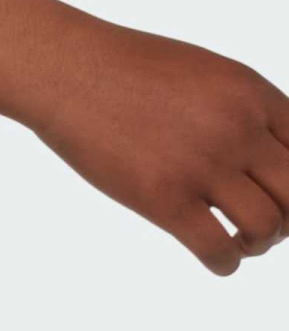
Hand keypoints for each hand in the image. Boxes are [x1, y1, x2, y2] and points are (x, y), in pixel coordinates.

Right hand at [30, 22, 288, 273]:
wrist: (63, 68)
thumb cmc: (126, 68)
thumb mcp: (204, 71)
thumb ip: (245, 109)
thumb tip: (273, 160)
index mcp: (249, 91)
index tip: (278, 193)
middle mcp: (235, 127)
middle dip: (288, 216)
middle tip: (264, 221)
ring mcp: (200, 163)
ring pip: (268, 227)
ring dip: (260, 242)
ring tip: (239, 238)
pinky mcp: (163, 197)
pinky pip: (219, 250)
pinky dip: (226, 263)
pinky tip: (215, 255)